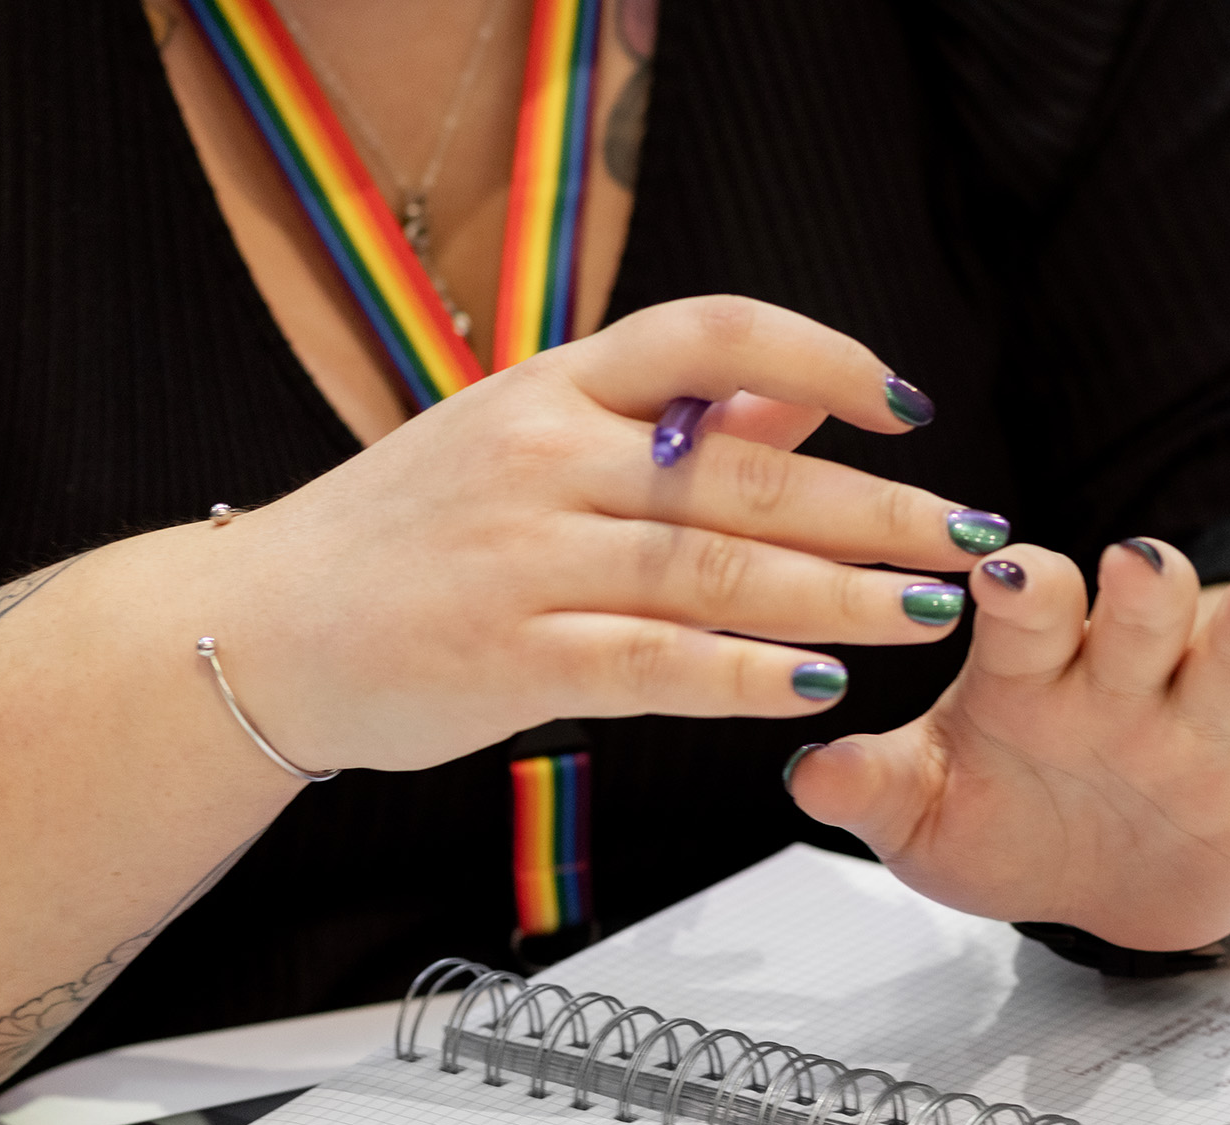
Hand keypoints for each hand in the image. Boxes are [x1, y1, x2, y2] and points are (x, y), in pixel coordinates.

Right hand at [202, 295, 991, 772]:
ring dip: (840, 593)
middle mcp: (544, 457)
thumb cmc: (405, 539)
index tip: (905, 405)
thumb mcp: (528, 443)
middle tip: (972, 537)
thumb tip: (805, 398)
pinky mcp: (507, 659)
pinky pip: (650, 664)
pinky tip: (818, 684)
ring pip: (712, 566)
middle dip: (877, 506)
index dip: (820, 358)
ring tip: (933, 614)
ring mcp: (524, 559)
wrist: (257, 628)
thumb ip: (667, 422)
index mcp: (554, 387)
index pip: (708, 334)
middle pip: (742, 468)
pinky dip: (742, 675)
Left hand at [787, 539, 1229, 951]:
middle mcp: (1121, 680)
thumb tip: (807, 771)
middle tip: (1134, 570)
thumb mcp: (922, 818)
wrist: (1087, 890)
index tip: (1002, 573)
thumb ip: (872, 788)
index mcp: (1030, 670)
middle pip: (1143, 612)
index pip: (1033, 606)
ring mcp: (1200, 727)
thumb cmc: (1000, 824)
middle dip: (1142, 590)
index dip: (1023, 589)